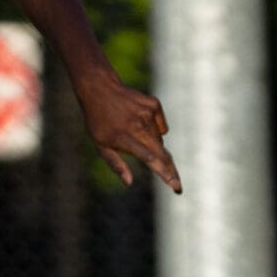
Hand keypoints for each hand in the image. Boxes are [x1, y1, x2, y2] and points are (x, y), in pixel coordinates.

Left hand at [79, 76, 180, 193]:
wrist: (100, 90)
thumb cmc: (99, 122)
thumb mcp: (100, 145)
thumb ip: (116, 164)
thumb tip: (129, 182)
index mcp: (123, 138)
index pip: (149, 158)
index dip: (164, 173)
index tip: (176, 185)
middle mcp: (137, 125)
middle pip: (162, 153)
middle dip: (171, 171)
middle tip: (177, 186)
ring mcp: (147, 113)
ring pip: (159, 141)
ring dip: (153, 147)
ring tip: (136, 137)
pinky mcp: (154, 105)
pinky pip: (162, 127)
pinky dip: (155, 130)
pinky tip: (141, 123)